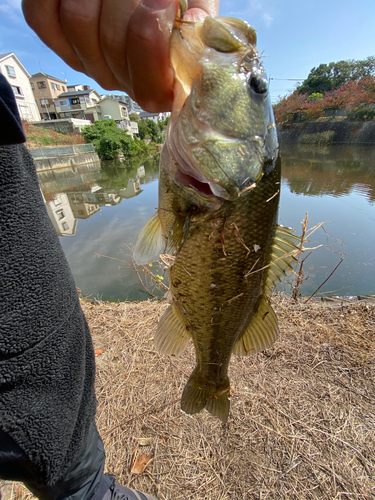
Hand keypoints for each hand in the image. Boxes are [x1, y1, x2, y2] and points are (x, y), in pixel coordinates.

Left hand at [22, 0, 218, 111]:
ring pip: (79, 22)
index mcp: (159, 86)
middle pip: (113, 41)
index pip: (148, 88)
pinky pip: (41, 16)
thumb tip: (195, 25)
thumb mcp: (196, 6)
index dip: (152, 40)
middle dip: (129, 0)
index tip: (167, 1)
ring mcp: (86, 60)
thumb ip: (202, 17)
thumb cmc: (170, 1)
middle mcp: (120, 80)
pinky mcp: (55, 37)